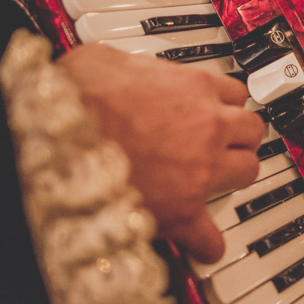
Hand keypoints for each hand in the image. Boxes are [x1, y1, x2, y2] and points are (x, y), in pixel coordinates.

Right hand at [57, 44, 263, 262]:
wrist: (52, 134)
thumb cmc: (73, 96)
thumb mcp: (110, 58)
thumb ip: (138, 68)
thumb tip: (132, 73)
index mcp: (192, 87)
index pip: (234, 93)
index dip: (223, 103)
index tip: (218, 111)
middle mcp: (207, 127)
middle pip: (250, 130)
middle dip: (237, 137)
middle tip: (222, 143)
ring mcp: (200, 171)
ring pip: (247, 171)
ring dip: (234, 175)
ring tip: (215, 180)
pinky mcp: (181, 212)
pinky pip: (210, 235)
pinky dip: (207, 242)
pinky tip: (201, 245)